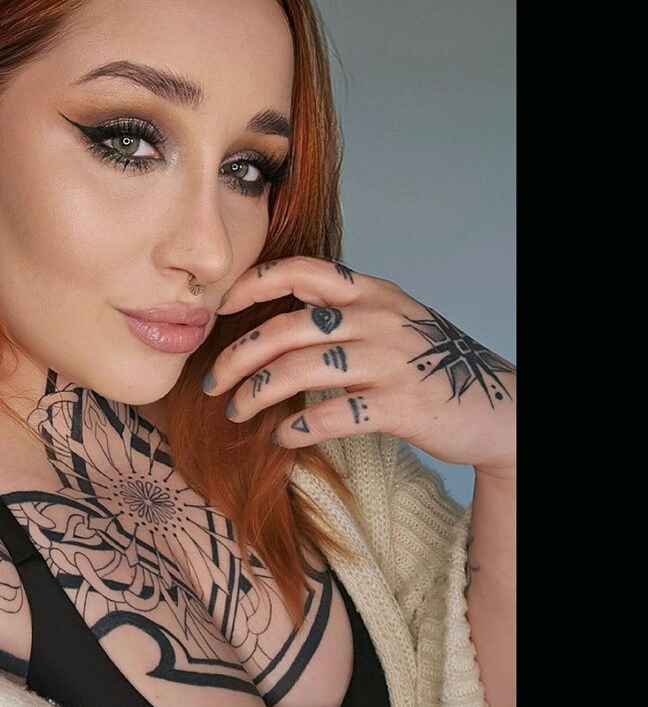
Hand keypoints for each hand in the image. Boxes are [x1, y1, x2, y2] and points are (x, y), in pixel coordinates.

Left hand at [203, 257, 515, 473]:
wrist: (495, 404)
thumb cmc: (427, 364)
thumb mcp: (390, 320)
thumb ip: (340, 312)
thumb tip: (274, 324)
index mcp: (370, 292)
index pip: (302, 270)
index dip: (254, 284)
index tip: (222, 309)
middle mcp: (377, 319)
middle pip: (286, 328)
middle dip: (237, 357)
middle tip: (211, 383)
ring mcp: (389, 361)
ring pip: (300, 370)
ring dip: (256, 395)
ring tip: (236, 413)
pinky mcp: (399, 406)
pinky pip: (333, 415)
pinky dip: (298, 427)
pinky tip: (282, 436)